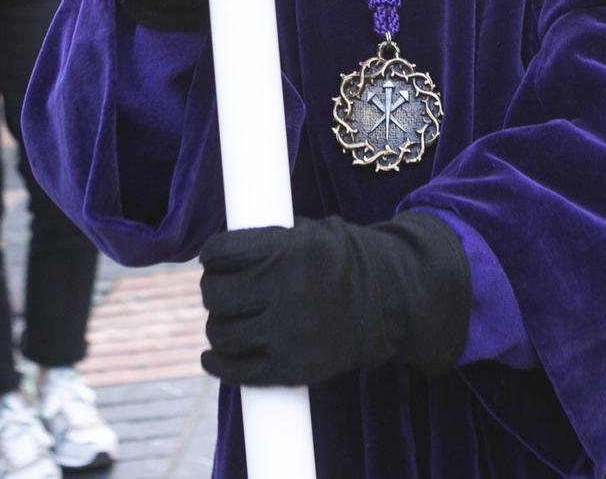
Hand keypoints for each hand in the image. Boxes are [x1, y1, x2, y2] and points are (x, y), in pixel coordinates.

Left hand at [199, 213, 468, 386]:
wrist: (393, 303)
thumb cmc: (348, 263)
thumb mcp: (315, 233)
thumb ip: (273, 239)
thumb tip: (227, 251)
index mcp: (287, 250)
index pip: (221, 251)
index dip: (212, 254)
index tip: (213, 258)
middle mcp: (284, 290)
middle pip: (217, 293)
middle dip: (214, 290)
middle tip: (222, 291)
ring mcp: (287, 333)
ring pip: (222, 332)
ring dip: (217, 327)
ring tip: (226, 322)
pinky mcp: (292, 368)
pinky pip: (238, 370)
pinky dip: (219, 364)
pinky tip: (214, 357)